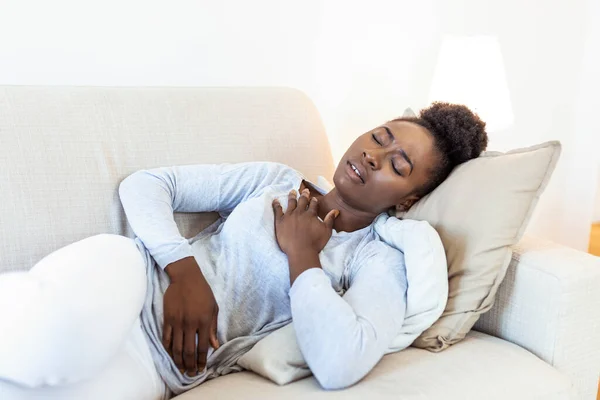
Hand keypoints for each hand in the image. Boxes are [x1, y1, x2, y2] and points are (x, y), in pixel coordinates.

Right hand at [163, 257, 219, 375]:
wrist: (186, 277)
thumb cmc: (203, 291)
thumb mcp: (213, 307)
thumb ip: (213, 327)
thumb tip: (215, 345)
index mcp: (204, 321)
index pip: (203, 347)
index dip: (202, 360)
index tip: (202, 368)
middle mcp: (190, 323)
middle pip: (188, 351)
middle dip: (190, 365)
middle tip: (191, 373)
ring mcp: (177, 322)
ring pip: (176, 347)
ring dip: (178, 361)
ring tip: (181, 369)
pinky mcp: (167, 318)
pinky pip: (166, 338)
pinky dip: (168, 349)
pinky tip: (171, 355)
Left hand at [272, 188, 338, 255]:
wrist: (301, 251)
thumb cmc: (315, 243)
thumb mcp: (326, 231)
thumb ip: (330, 220)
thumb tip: (335, 210)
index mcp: (311, 214)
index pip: (313, 204)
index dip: (314, 200)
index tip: (314, 198)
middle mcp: (300, 213)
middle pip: (302, 201)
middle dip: (304, 195)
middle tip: (305, 191)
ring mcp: (289, 216)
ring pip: (291, 203)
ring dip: (292, 196)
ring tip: (292, 192)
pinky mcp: (280, 221)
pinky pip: (277, 210)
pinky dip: (276, 204)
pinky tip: (275, 200)